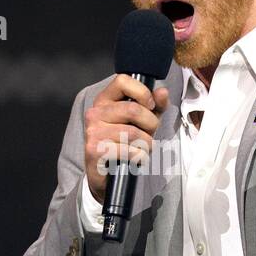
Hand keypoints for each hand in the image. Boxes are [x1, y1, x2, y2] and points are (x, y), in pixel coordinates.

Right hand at [83, 75, 170, 200]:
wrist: (106, 175)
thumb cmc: (124, 144)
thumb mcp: (143, 122)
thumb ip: (154, 106)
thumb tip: (162, 92)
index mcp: (104, 100)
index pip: (122, 80)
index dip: (142, 92)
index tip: (150, 106)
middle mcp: (95, 113)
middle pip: (133, 109)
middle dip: (151, 124)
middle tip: (149, 134)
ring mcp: (93, 132)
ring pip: (133, 133)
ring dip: (146, 144)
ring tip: (142, 149)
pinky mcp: (95, 150)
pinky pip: (129, 150)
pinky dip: (139, 157)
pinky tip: (135, 159)